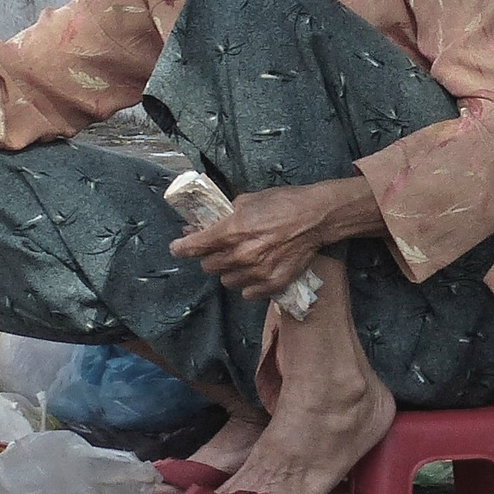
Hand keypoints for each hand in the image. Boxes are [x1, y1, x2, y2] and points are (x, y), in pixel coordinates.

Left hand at [168, 177, 386, 300]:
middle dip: (210, 256)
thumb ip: (226, 215)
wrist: (316, 217)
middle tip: (219, 248)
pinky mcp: (272, 284)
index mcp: (232, 231)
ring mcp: (257, 273)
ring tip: (239, 260)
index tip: (177, 247)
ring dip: (228, 271)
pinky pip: (247, 292)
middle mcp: (241, 255)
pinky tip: (254, 271)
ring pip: (226, 281)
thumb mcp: (248, 200)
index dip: (181, 247)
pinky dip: (247, 283)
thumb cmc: (283, 202)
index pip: (194, 247)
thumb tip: (205, 224)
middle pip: (208, 266)